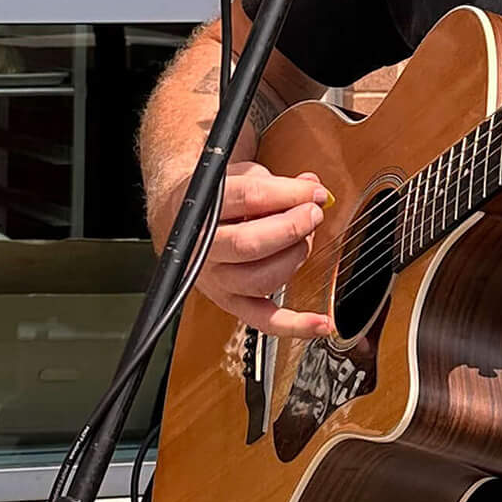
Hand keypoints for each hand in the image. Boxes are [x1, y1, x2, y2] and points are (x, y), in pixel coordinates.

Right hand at [185, 162, 334, 339]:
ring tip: (304, 240)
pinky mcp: (230, 302)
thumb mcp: (239, 176)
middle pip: (249, 244)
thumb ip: (274, 182)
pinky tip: (320, 322)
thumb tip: (310, 187)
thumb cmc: (215, 199)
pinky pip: (263, 320)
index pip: (248, 199)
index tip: (313, 192)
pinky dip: (295, 325)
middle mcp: (203, 248)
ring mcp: (216, 279)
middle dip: (291, 227)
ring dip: (294, 259)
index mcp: (201, 208)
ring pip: (260, 280)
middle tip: (312, 214)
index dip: (288, 194)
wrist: (181, 220)